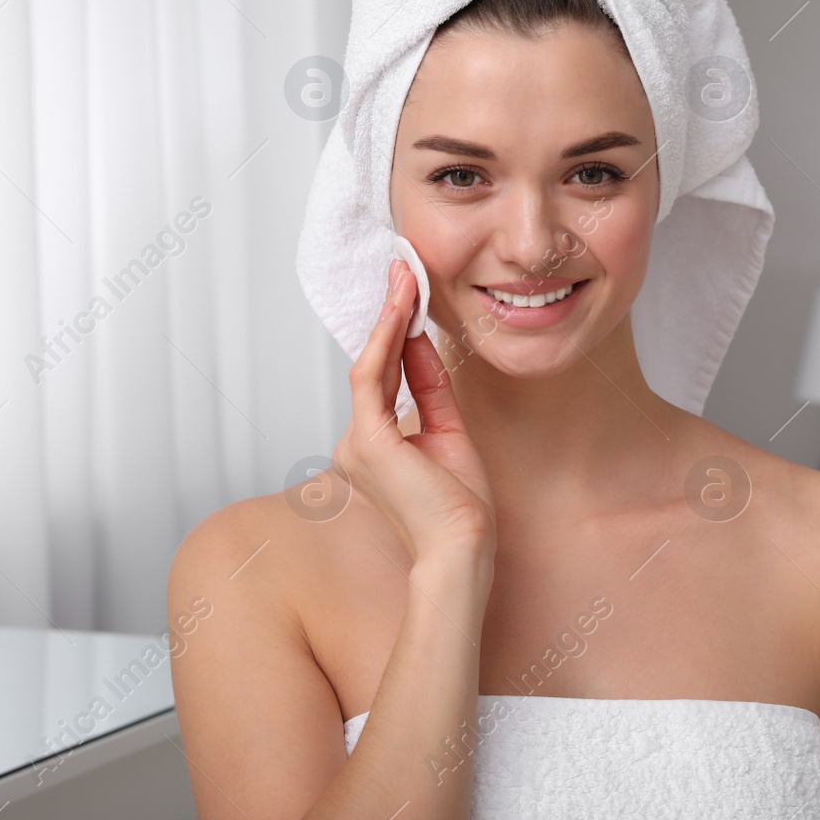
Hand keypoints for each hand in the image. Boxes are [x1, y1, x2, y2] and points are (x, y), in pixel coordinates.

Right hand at [333, 258, 494, 564]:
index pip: (384, 378)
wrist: (463, 548)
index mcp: (373, 447)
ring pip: (371, 365)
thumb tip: (420, 345)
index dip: (396, 334)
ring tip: (404, 279)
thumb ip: (430, 388)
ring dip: (389, 318)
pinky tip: (401, 311)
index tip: (411, 297)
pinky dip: (386, 340)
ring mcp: (356, 442)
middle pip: (374, 365)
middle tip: (403, 271)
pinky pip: (372, 377)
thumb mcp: (449, 432)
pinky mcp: (367, 441)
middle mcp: (356, 443)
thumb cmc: (458, 508)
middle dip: (390, 315)